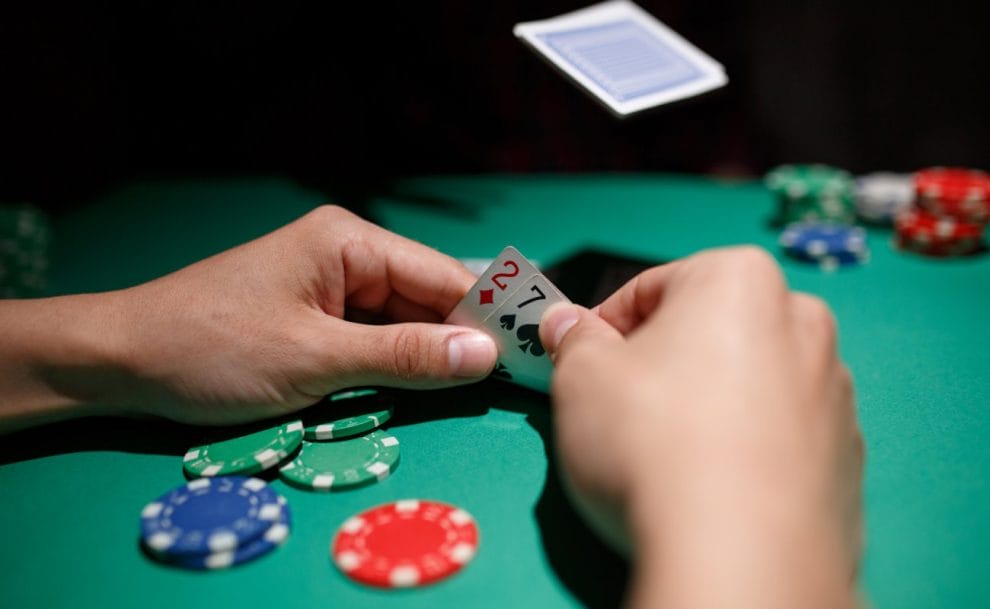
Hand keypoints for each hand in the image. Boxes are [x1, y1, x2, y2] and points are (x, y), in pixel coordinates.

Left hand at [0, 206, 496, 430]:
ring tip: (479, 391)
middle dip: (462, 340)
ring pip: (404, 321)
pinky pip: (374, 336)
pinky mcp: (316, 314)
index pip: (443, 276)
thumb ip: (404, 356)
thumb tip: (487, 356)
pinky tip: (423, 387)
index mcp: (349, 240)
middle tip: (513, 385)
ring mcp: (331, 284)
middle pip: (427, 297)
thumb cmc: (213, 350)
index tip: (532, 358)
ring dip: (430, 356)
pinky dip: (396, 362)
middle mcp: (347, 252)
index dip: (488, 318)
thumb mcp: (315, 359)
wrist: (123, 361)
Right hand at [540, 247, 862, 608]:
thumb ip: (574, 340)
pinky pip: (778, 437)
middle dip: (662, 362)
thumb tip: (567, 325)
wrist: (738, 554)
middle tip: (620, 405)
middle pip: (707, 331)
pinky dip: (744, 448)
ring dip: (705, 403)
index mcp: (740, 278)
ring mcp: (833, 393)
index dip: (604, 327)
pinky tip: (709, 486)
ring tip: (665, 455)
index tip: (580, 361)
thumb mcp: (581, 377)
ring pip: (747, 382)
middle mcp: (802, 322)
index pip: (650, 288)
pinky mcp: (846, 458)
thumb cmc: (652, 443)